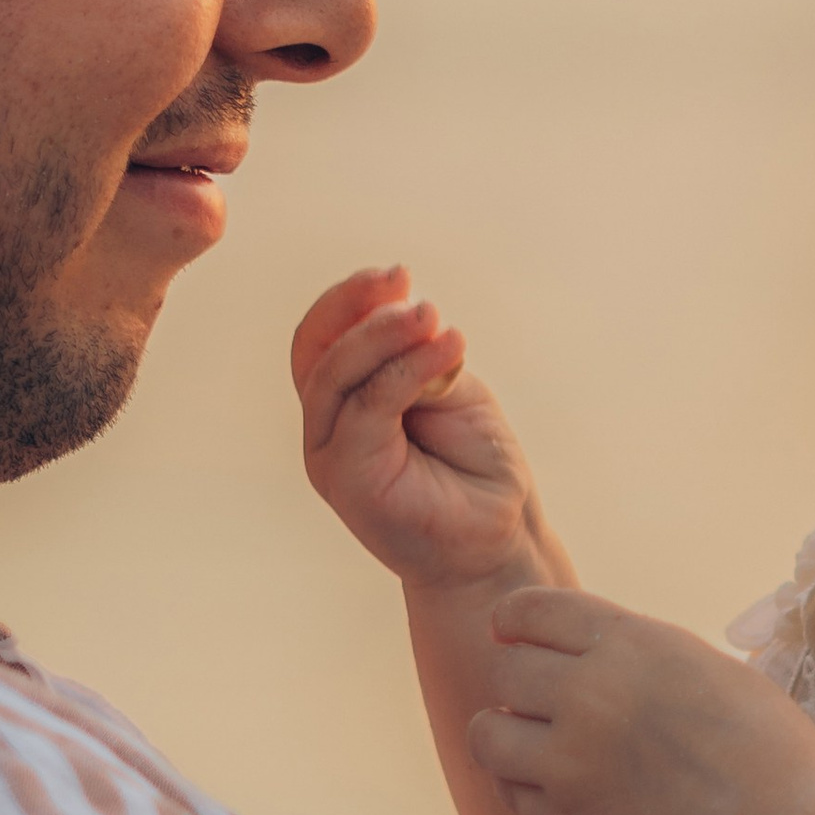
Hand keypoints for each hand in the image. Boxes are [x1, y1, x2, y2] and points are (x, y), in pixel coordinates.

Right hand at [294, 266, 540, 589]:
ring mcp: (331, 455)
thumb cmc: (474, 467)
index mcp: (344, 400)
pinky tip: (448, 348)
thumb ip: (417, 355)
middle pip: (316, 349)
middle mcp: (328, 427)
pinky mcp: (348, 479)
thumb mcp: (447, 389)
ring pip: (334, 376)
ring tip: (433, 318)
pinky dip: (406, 370)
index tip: (397, 275)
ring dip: (383, 336)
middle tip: (408, 288)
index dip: (350, 298)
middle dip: (357, 307)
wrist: (498, 539)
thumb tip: (405, 310)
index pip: (322, 337)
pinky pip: (366, 409)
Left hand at [470, 586, 814, 814]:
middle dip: (519, 681)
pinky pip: (510, 793)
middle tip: (539, 697)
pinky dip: (521, 787)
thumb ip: (633, 652)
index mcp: (628, 641)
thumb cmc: (761, 740)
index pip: (531, 610)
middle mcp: (589, 692)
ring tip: (526, 743)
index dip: (514, 620)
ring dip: (503, 734)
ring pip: (488, 733)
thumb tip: (579, 652)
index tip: (510, 632)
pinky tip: (547, 786)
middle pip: (506, 669)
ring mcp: (572, 760)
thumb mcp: (698, 663)